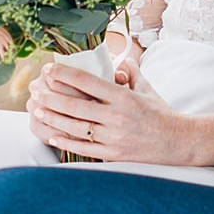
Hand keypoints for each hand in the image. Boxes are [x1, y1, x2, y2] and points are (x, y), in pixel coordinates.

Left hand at [26, 57, 195, 164]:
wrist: (177, 142)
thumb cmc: (161, 113)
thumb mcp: (147, 88)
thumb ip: (132, 72)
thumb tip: (120, 58)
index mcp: (124, 97)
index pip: (88, 82)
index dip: (66, 74)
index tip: (49, 69)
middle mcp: (117, 117)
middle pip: (77, 105)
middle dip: (53, 96)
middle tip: (36, 90)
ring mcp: (114, 138)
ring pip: (76, 127)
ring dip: (54, 117)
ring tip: (39, 109)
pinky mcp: (113, 155)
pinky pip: (84, 148)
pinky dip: (66, 142)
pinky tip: (53, 135)